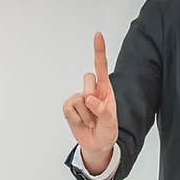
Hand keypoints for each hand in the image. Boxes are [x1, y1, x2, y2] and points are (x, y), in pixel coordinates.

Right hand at [62, 32, 118, 162]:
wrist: (97, 145)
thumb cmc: (107, 131)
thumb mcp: (111, 123)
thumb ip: (102, 110)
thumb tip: (88, 98)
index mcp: (105, 89)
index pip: (101, 66)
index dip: (99, 51)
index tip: (97, 35)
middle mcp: (92, 90)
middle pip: (88, 79)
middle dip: (93, 97)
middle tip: (97, 115)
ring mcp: (79, 98)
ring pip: (79, 97)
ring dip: (86, 114)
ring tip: (91, 122)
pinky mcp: (69, 108)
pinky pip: (69, 108)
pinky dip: (76, 118)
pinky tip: (81, 123)